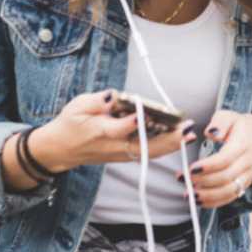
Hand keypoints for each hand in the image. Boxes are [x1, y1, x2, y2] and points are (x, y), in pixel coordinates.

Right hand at [30, 89, 195, 171]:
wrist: (61, 149)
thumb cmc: (71, 123)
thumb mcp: (77, 106)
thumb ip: (97, 101)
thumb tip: (114, 96)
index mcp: (99, 131)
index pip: (118, 129)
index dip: (131, 123)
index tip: (145, 115)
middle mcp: (113, 146)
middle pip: (142, 145)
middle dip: (166, 138)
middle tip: (186, 129)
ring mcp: (120, 154)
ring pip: (149, 152)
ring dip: (171, 144)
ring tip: (189, 133)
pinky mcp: (125, 156)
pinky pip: (148, 153)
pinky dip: (166, 147)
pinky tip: (181, 138)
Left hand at [178, 112, 251, 208]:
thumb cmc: (243, 126)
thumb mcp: (231, 116)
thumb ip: (220, 122)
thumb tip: (209, 133)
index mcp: (243, 144)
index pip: (226, 159)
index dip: (208, 166)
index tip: (191, 168)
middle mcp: (247, 162)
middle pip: (226, 177)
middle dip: (203, 181)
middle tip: (183, 179)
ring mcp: (247, 176)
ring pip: (229, 191)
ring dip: (208, 196)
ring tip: (189, 194)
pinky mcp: (244, 185)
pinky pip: (231, 197)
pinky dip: (214, 202)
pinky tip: (199, 201)